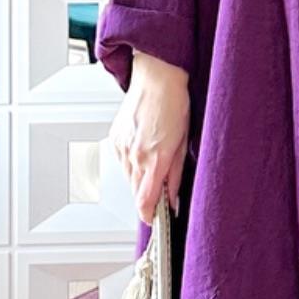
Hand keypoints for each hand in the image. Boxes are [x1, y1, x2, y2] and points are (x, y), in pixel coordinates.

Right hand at [110, 53, 189, 223]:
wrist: (157, 77)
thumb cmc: (174, 104)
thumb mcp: (184, 143)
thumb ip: (176, 175)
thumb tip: (172, 198)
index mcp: (154, 158)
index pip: (145, 201)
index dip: (149, 216)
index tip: (154, 221)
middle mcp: (134, 154)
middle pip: (136, 192)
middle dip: (148, 196)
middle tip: (162, 192)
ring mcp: (121, 146)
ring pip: (128, 177)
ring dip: (140, 179)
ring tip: (155, 164)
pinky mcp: (115, 138)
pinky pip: (122, 161)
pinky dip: (132, 163)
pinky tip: (144, 151)